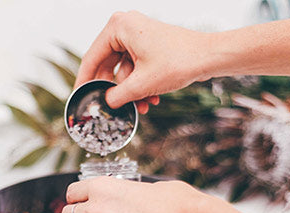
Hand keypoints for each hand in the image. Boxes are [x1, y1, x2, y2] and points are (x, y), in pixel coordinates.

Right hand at [75, 11, 213, 113]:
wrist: (209, 57)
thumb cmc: (180, 61)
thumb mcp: (142, 84)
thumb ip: (117, 96)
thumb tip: (104, 104)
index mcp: (118, 27)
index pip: (92, 58)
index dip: (85, 82)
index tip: (80, 98)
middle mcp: (126, 27)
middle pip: (107, 65)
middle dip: (115, 90)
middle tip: (112, 108)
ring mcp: (137, 35)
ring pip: (123, 70)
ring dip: (132, 91)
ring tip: (142, 106)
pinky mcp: (148, 45)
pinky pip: (135, 68)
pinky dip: (141, 84)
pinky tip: (151, 98)